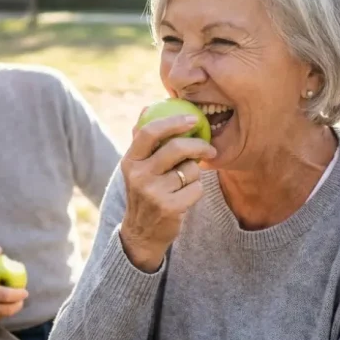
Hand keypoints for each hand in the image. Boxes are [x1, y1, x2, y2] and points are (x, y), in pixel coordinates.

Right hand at [119, 112, 215, 272]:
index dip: (174, 122)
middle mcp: (139, 175)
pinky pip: (196, 188)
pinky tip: (186, 196)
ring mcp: (153, 193)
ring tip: (185, 181)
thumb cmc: (145, 191)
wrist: (142, 232)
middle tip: (209, 148)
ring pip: (190, 170)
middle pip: (176, 148)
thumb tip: (148, 107)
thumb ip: (142, 139)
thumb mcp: (136, 167)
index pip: (150, 132)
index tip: (193, 119)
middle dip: (198, 145)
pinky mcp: (169, 208)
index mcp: (130, 160)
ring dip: (195, 173)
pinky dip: (196, 190)